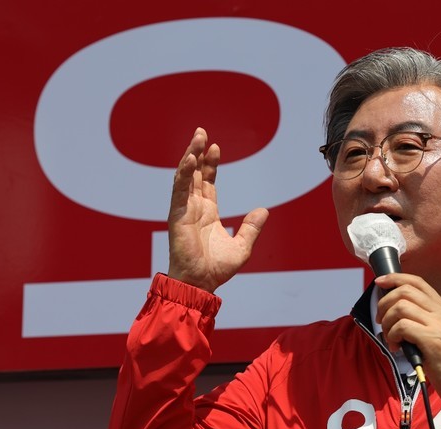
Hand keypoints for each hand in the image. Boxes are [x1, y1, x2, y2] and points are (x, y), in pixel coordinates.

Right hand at [167, 128, 268, 291]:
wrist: (201, 284)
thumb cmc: (217, 269)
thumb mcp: (242, 246)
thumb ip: (251, 227)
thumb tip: (264, 210)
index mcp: (207, 213)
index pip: (207, 182)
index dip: (211, 164)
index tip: (216, 147)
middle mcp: (193, 208)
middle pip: (194, 174)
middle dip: (197, 152)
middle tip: (201, 132)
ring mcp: (183, 210)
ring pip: (185, 177)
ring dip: (190, 156)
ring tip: (197, 137)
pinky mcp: (177, 216)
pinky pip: (179, 190)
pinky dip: (183, 173)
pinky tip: (189, 159)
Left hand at [375, 273, 440, 412]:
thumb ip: (423, 319)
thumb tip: (394, 312)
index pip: (417, 281)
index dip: (395, 278)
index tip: (379, 283)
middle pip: (405, 291)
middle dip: (384, 303)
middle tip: (381, 320)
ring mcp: (438, 324)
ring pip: (400, 307)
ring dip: (387, 322)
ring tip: (390, 338)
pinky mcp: (433, 340)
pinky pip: (402, 327)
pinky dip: (392, 336)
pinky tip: (396, 347)